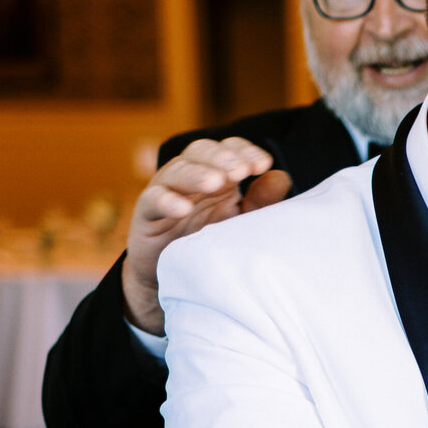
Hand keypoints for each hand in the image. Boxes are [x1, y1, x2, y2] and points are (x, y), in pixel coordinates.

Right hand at [122, 137, 292, 333]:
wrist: (178, 278)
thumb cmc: (213, 245)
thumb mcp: (242, 222)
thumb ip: (261, 202)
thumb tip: (281, 177)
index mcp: (216, 174)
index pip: (228, 149)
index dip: (243, 150)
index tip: (262, 164)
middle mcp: (190, 177)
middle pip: (200, 151)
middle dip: (221, 157)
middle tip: (240, 170)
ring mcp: (166, 191)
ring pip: (175, 170)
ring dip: (196, 173)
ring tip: (216, 182)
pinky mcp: (146, 214)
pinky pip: (152, 201)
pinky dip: (166, 201)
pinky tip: (183, 208)